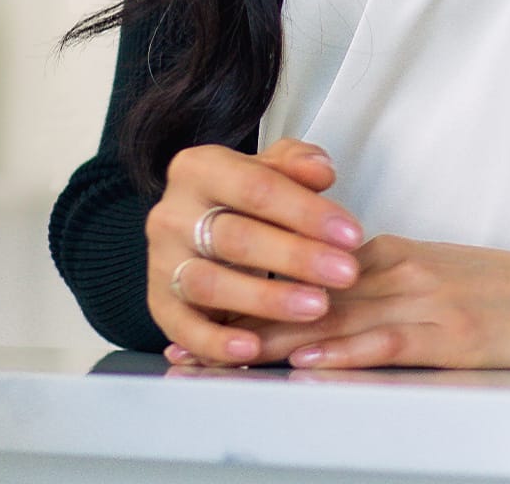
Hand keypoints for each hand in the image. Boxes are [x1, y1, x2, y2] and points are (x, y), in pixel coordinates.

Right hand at [145, 136, 366, 365]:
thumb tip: (321, 170)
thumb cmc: (241, 195)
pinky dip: (217, 343)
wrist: (196, 220)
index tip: (350, 234)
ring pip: (211, 285)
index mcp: (199, 169)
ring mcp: (161, 262)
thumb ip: (297, 163)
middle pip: (236, 238)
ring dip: (267, 301)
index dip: (307, 212)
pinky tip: (253, 347)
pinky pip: (184, 330)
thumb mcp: (270, 166)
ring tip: (316, 306)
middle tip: (344, 273)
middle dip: (297, 257)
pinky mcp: (159, 304)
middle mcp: (171, 214)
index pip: (257, 188)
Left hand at [163, 234, 509, 370]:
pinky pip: (388, 343)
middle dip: (244, 323)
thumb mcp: (428, 277)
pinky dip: (346, 356)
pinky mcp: (450, 336)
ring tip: (225, 362)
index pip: (303, 271)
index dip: (249, 294)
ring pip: (336, 319)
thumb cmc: (497, 295)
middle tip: (188, 347)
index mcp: (387, 255)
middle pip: (305, 297)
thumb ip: (374, 286)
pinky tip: (312, 368)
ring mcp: (422, 301)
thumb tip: (318, 306)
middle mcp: (395, 271)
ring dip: (276, 343)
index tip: (198, 316)